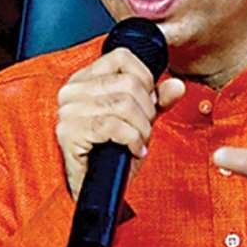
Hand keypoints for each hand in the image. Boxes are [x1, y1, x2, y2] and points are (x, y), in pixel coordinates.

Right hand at [56, 47, 184, 200]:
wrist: (94, 189)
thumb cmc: (111, 153)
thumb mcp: (138, 120)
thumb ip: (157, 100)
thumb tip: (177, 85)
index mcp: (85, 79)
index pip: (122, 57)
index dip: (145, 78)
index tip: (148, 102)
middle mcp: (72, 90)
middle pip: (128, 83)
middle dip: (147, 110)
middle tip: (144, 129)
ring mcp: (68, 110)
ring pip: (124, 104)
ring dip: (141, 127)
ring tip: (139, 141)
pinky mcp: (69, 131)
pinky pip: (114, 125)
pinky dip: (132, 139)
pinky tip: (133, 150)